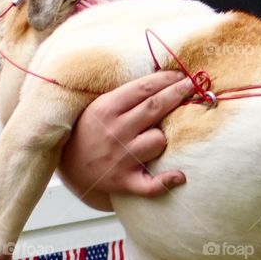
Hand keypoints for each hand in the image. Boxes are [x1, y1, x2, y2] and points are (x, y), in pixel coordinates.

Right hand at [58, 71, 194, 208]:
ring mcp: (120, 158)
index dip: (167, 80)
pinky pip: (151, 183)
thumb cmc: (90, 131)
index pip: (144, 88)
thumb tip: (163, 81)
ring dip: (163, 136)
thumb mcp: (100, 106)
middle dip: (177, 93)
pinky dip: (166, 181)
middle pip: (155, 108)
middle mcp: (115, 132)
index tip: (181, 75)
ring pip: (158, 141)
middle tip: (191, 85)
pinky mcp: (124, 181)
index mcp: (107, 109)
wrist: (69, 165)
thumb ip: (127, 96)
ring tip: (158, 136)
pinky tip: (179, 176)